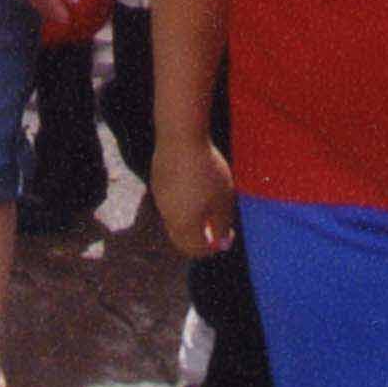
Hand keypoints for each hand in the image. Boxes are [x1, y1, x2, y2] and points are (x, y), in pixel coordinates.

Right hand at [149, 135, 238, 258]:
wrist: (180, 137)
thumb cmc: (206, 169)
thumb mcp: (223, 199)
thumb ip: (222, 224)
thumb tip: (221, 242)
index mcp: (184, 225)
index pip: (197, 250)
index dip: (215, 247)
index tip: (229, 233)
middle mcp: (167, 216)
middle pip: (183, 239)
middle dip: (202, 237)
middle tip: (219, 224)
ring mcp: (160, 198)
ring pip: (176, 219)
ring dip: (193, 219)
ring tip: (211, 200)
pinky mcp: (158, 182)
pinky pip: (171, 202)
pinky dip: (184, 203)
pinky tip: (197, 183)